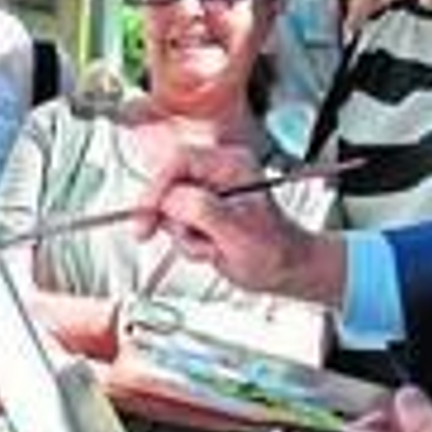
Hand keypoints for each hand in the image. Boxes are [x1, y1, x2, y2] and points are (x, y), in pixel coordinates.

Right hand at [136, 143, 345, 306]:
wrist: (285, 270)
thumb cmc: (275, 251)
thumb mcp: (238, 232)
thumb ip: (203, 211)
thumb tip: (171, 198)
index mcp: (233, 164)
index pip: (180, 161)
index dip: (157, 188)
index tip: (146, 215)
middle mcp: (219, 173)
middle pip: (169, 185)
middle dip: (177, 220)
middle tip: (194, 240)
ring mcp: (209, 192)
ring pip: (169, 209)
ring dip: (185, 236)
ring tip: (214, 247)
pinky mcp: (202, 212)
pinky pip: (175, 225)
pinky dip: (188, 243)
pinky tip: (212, 249)